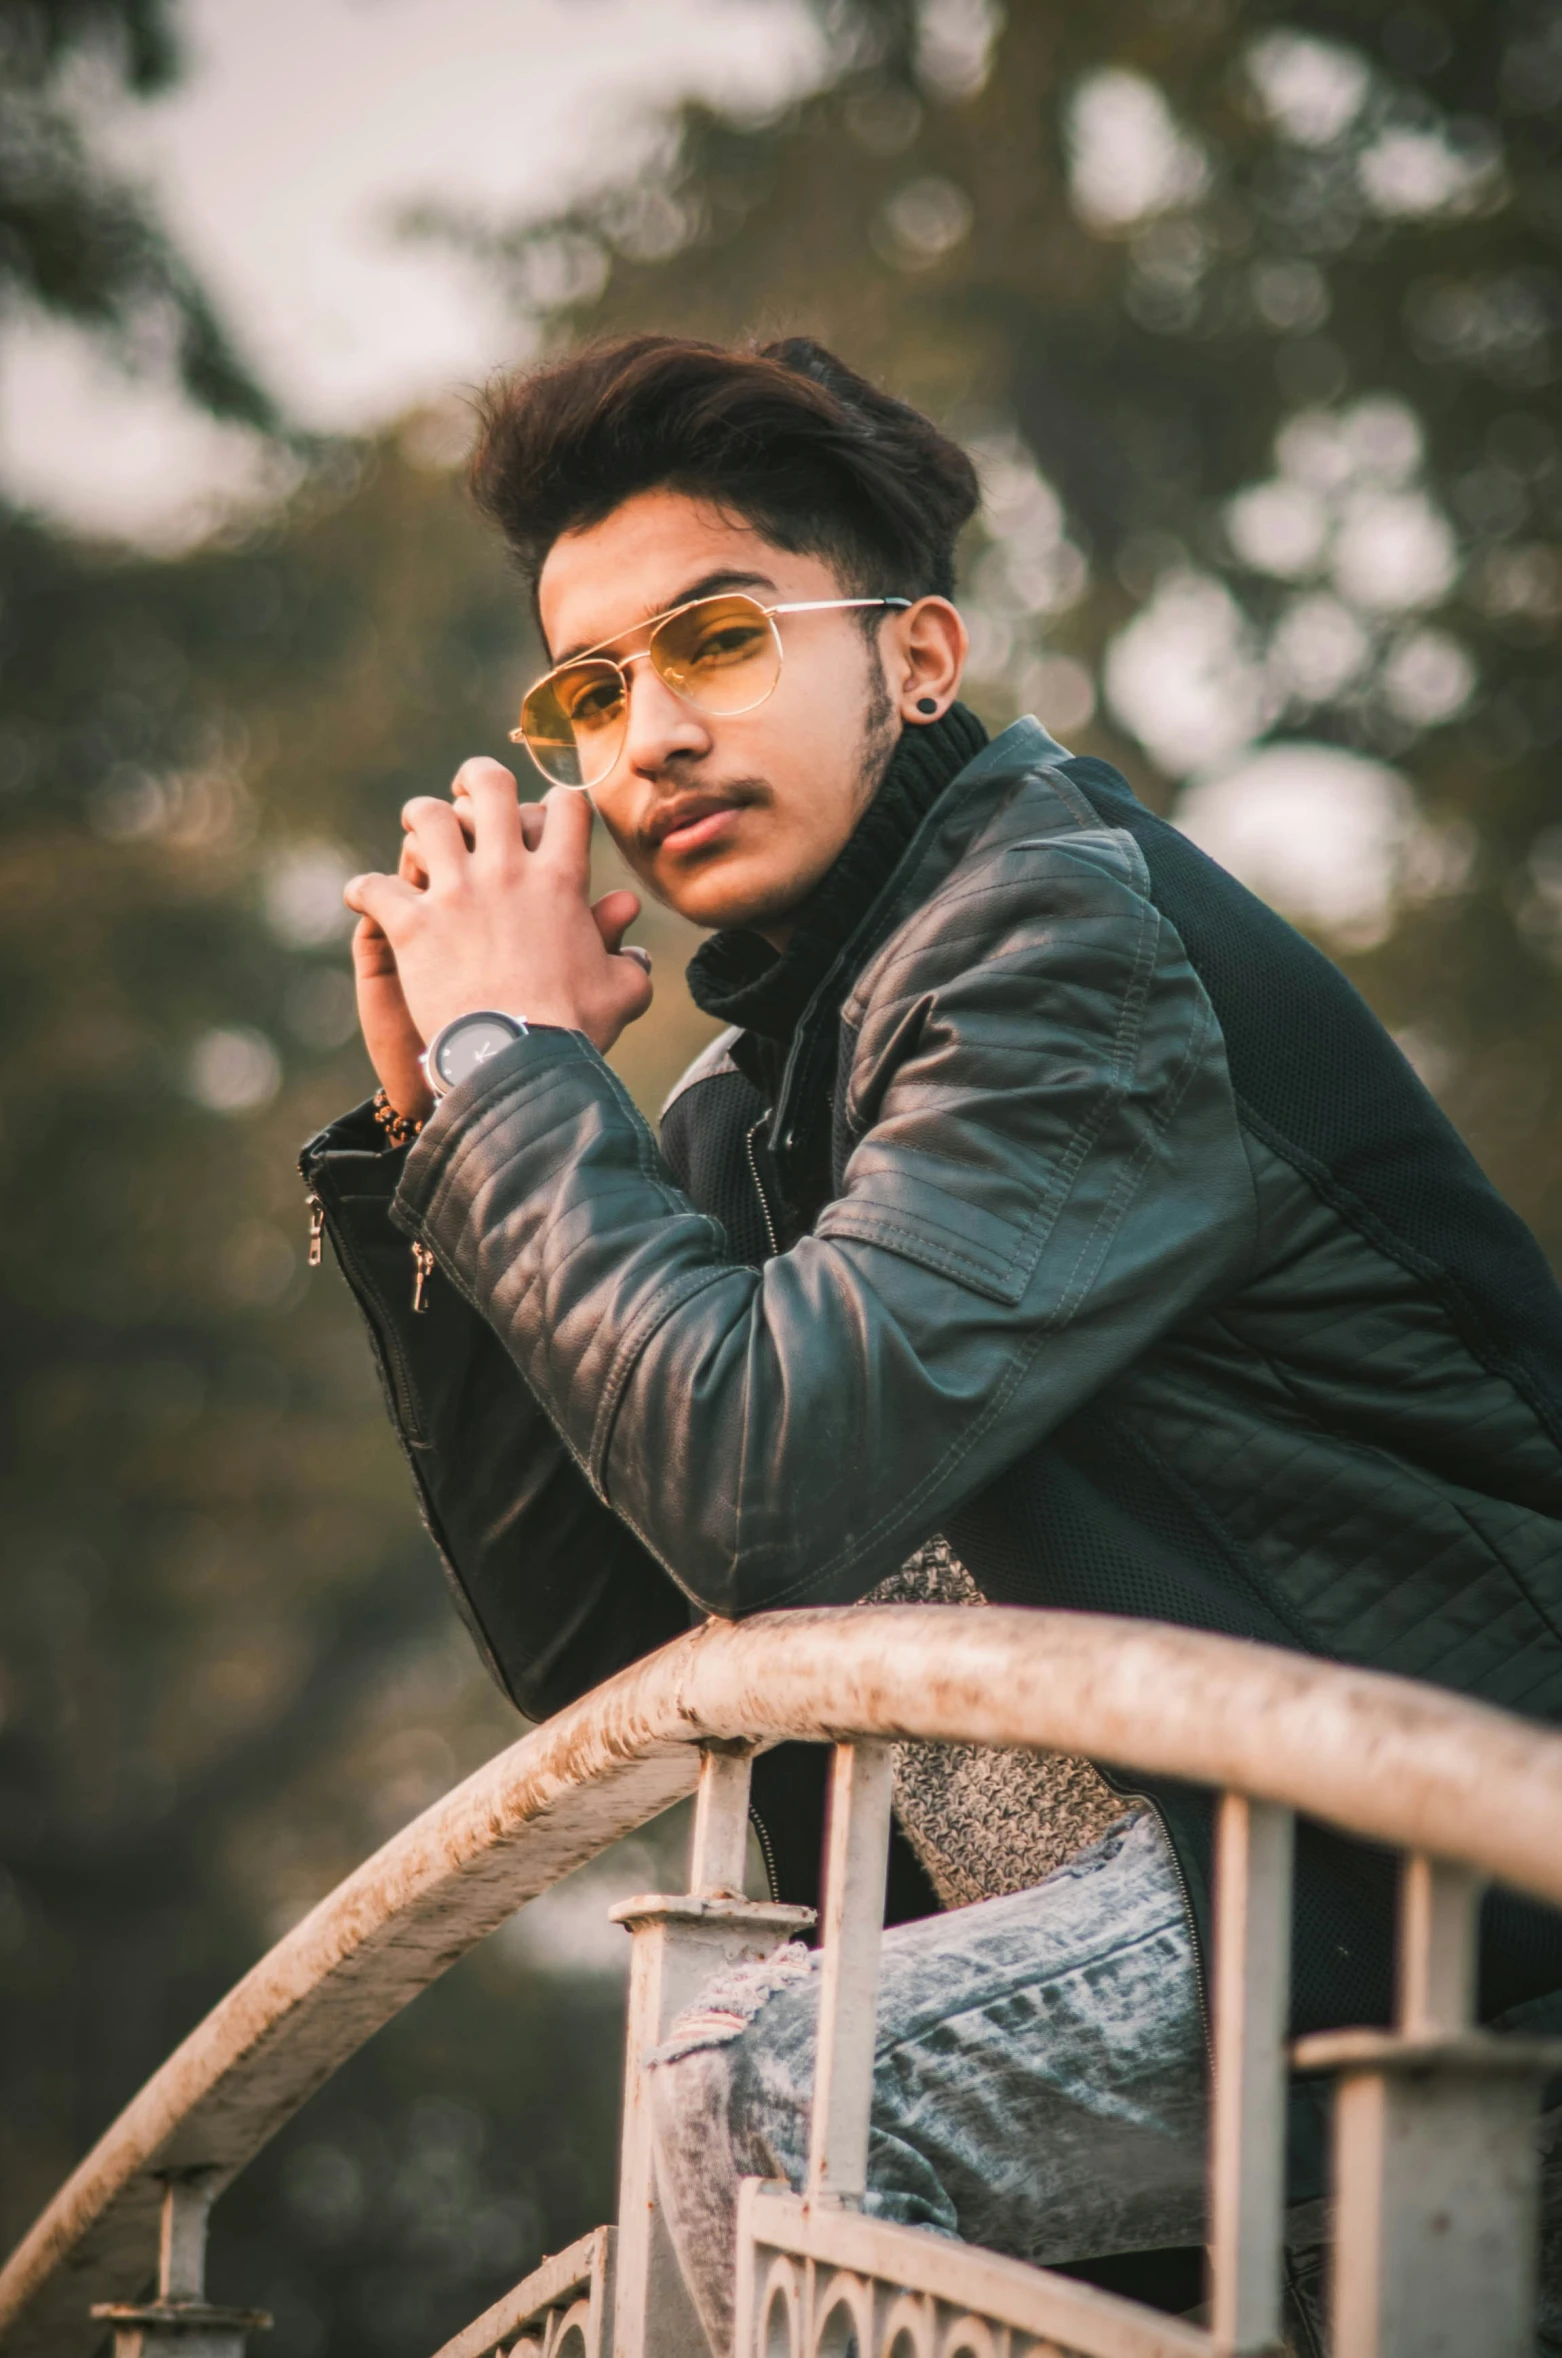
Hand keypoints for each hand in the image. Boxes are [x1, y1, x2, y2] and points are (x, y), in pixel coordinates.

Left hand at [344, 758, 652, 1068]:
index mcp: (561, 880)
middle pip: (491, 787)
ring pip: (428, 818)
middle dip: (478, 777)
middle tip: (467, 790)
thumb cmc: (572, 1028)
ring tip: (416, 826)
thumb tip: (638, 953)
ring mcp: (456, 893)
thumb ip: (633, 965)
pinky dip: (364, 890)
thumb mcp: (622, 993)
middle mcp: (507, 871)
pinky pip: (375, 887)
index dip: (557, 800)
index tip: (546, 811)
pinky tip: (362, 898)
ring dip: (420, 816)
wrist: (516, 1057)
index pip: (564, 806)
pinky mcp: (412, 924)